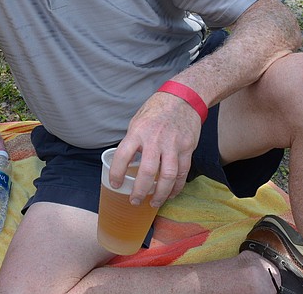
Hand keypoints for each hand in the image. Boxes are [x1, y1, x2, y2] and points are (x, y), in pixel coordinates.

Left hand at [110, 93, 202, 207]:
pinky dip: (176, 186)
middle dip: (140, 191)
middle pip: (147, 172)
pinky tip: (171, 193)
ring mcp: (173, 144)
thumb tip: (125, 162)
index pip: (123, 155)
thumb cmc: (156, 110)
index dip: (117, 172)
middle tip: (134, 201)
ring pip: (167, 176)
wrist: (183, 98)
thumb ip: (132, 141)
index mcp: (138, 132)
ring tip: (154, 203)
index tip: (115, 184)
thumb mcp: (137, 121)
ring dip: (160, 194)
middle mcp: (155, 139)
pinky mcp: (187, 148)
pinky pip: (182, 172)